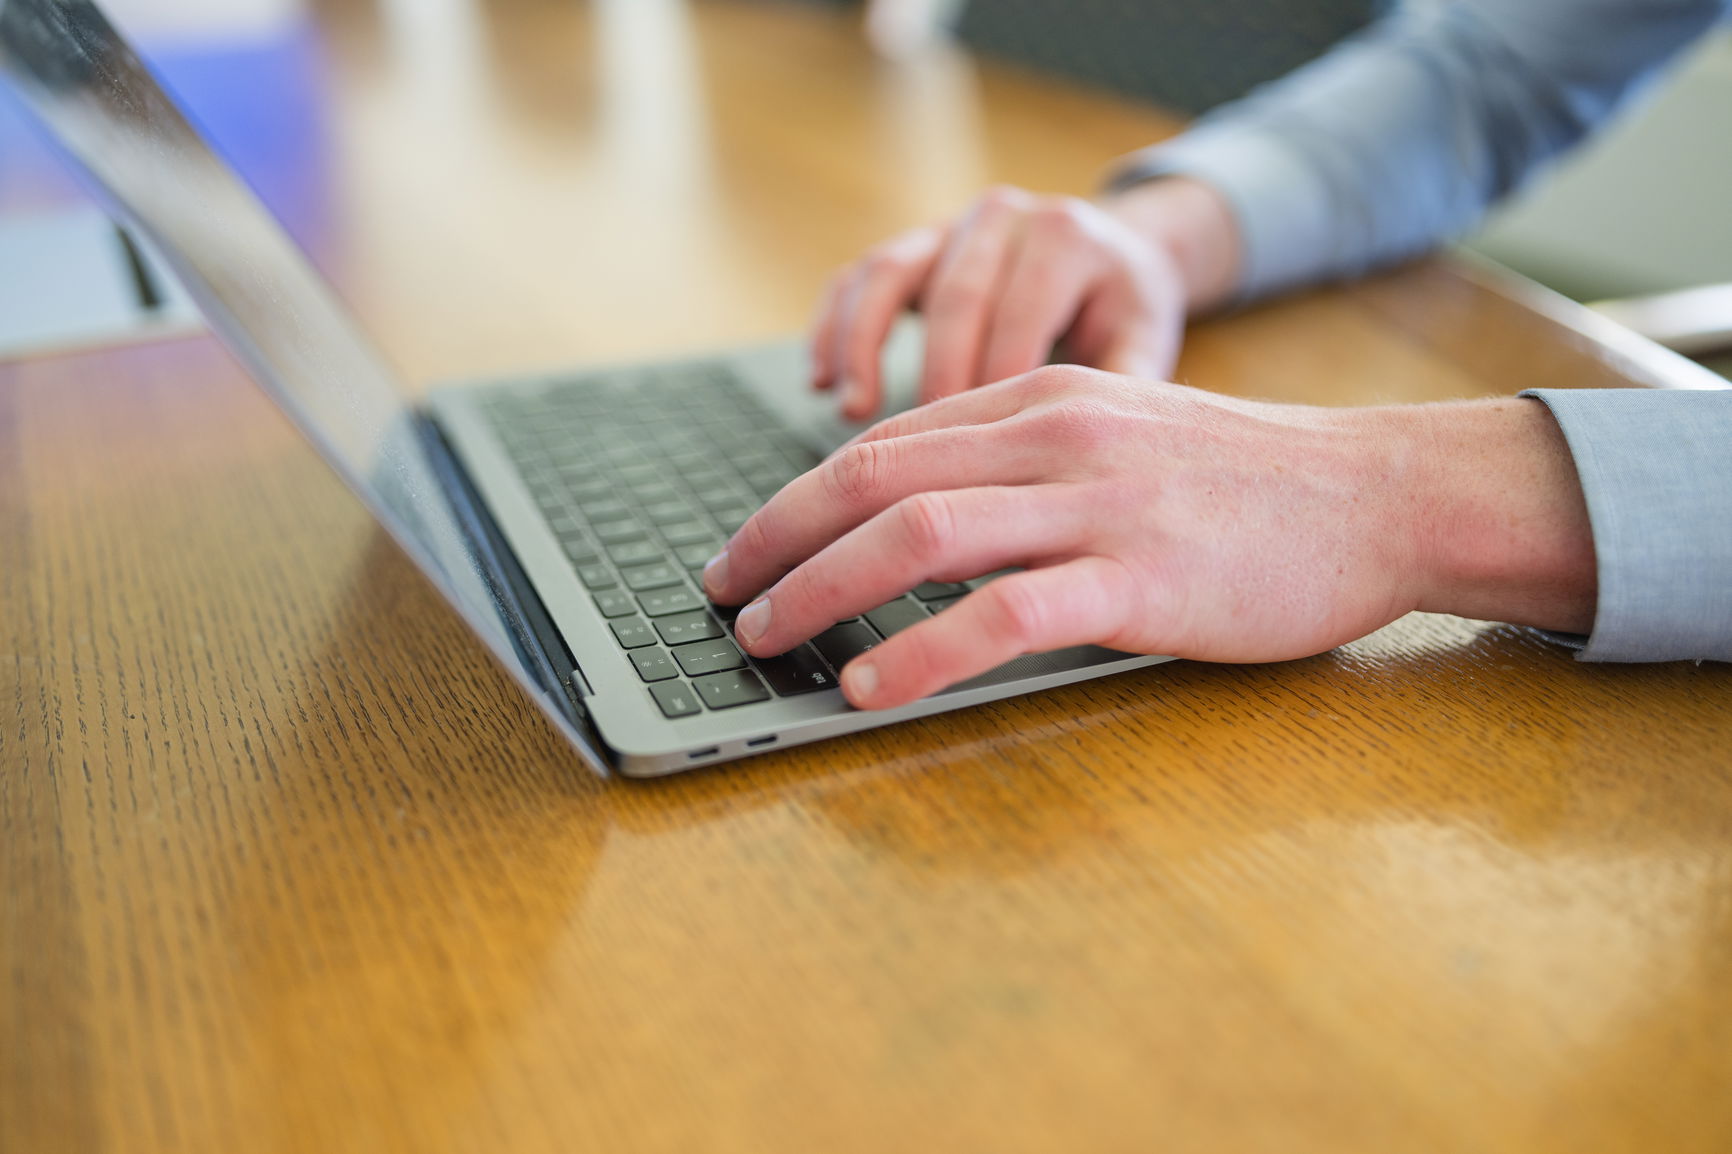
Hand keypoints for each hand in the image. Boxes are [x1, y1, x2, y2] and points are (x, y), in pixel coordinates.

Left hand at [704, 366, 1596, 708]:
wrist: (1374, 494)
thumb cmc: (1239, 480)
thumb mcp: (1116, 434)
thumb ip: (1017, 458)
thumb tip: (910, 507)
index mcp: (1039, 398)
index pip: (882, 444)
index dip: (793, 502)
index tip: (744, 553)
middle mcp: (1055, 434)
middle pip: (874, 479)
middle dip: (778, 541)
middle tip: (724, 598)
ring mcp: (1098, 503)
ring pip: (920, 534)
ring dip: (823, 590)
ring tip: (769, 640)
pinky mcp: (1141, 578)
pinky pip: (1003, 613)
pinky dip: (920, 651)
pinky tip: (870, 687)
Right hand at [809, 182, 1226, 420]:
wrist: (1113, 253)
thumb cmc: (1122, 313)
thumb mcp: (1142, 343)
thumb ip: (1122, 389)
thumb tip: (1093, 457)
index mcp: (1064, 237)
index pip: (1020, 318)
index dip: (997, 389)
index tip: (983, 463)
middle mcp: (1003, 217)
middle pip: (954, 299)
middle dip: (935, 381)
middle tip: (923, 461)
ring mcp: (950, 224)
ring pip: (889, 273)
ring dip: (863, 345)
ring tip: (853, 411)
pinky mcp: (912, 244)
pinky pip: (856, 277)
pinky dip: (834, 327)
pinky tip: (820, 381)